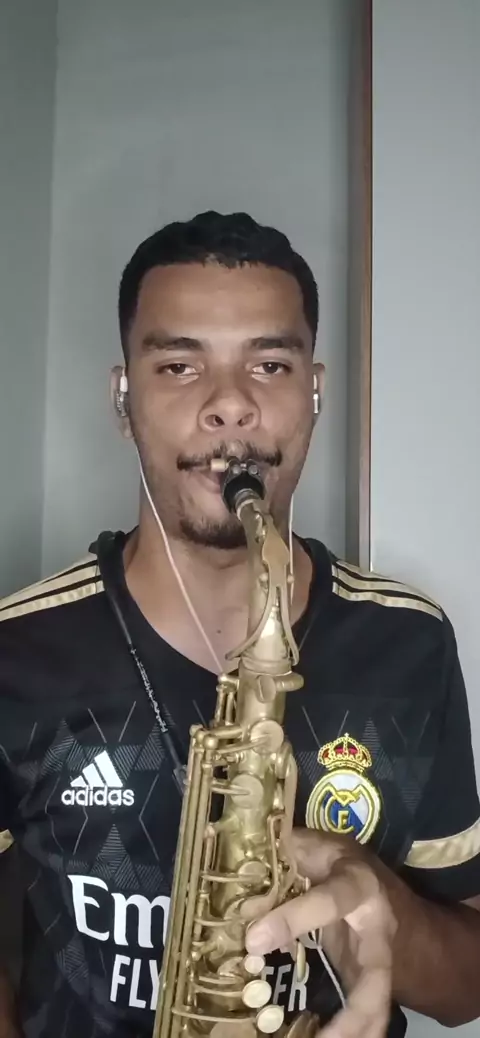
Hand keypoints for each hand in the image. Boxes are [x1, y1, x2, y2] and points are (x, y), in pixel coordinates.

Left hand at [245, 828, 396, 1037]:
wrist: (378, 886)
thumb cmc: (336, 861)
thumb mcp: (312, 847)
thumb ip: (280, 857)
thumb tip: (236, 879)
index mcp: (358, 884)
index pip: (331, 901)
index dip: (294, 919)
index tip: (254, 940)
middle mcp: (377, 929)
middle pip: (376, 976)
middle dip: (354, 1012)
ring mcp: (379, 962)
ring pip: (378, 1005)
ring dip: (354, 1034)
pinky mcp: (368, 984)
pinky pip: (366, 1016)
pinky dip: (350, 1035)